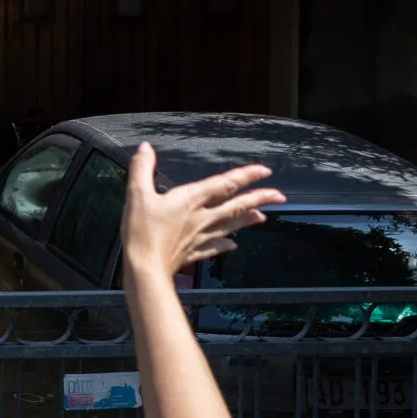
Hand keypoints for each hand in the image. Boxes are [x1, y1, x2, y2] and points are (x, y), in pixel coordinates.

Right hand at [122, 142, 280, 279]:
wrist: (144, 269)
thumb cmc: (140, 232)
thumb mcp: (136, 193)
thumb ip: (142, 168)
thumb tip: (145, 148)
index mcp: (191, 200)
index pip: (225, 184)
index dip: (246, 176)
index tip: (265, 171)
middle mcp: (201, 218)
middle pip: (236, 205)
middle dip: (260, 199)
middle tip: (280, 196)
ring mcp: (199, 237)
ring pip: (230, 225)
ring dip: (248, 220)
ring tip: (264, 217)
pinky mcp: (193, 252)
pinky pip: (215, 247)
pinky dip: (226, 245)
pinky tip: (233, 245)